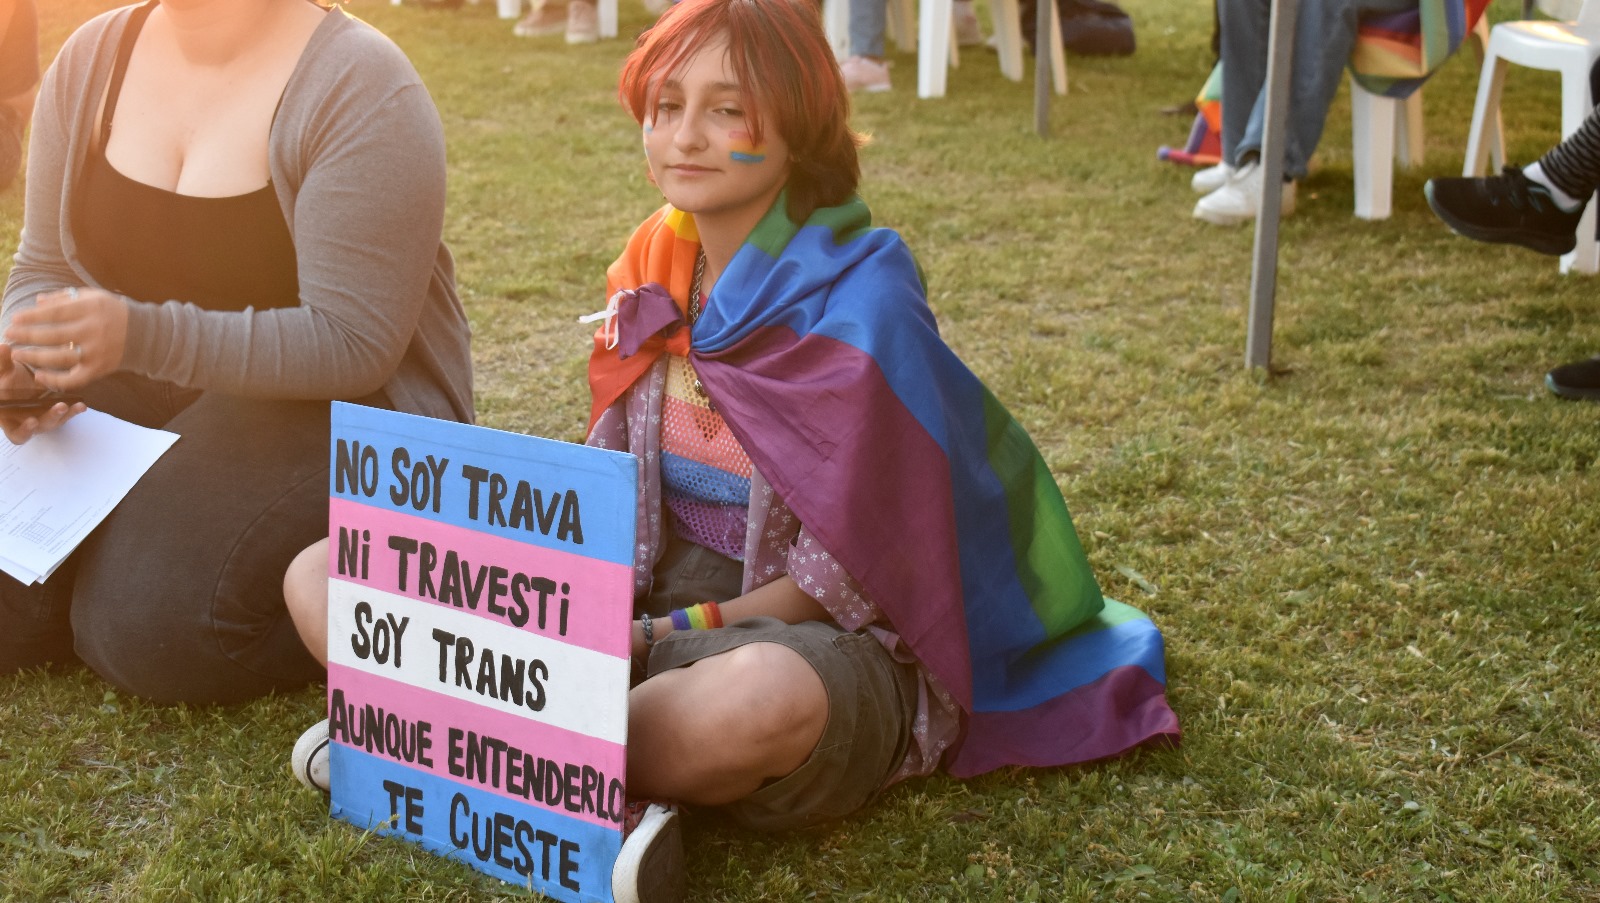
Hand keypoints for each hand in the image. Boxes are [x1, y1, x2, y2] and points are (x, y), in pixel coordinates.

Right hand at [0, 343, 86, 444]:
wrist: (18, 378)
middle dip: (50, 418)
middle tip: (59, 407)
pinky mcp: (57, 413)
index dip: (24, 430)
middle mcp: (27, 422)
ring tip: (68, 404)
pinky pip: (67, 414)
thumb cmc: (7, 380)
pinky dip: (74, 410)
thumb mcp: (3, 372)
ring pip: (54, 421)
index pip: (17, 434)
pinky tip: (81, 404)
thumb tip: (3, 347)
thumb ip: (2, 364)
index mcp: (10, 418)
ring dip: (63, 414)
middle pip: (40, 428)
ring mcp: (43, 418)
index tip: (32, 422)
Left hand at [3, 286, 128, 390]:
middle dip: (26, 336)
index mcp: (91, 309)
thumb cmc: (113, 313)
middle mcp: (93, 330)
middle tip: (9, 335)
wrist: (145, 336)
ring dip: (34, 357)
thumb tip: (37, 302)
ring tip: (18, 354)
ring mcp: (96, 352)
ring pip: (58, 357)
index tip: (14, 318)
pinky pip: (73, 379)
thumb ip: (65, 298)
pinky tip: (39, 376)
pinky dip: (54, 380)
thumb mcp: (93, 297)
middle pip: (52, 335)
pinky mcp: (99, 369)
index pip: (54, 313)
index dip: (31, 317)